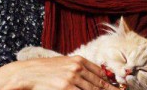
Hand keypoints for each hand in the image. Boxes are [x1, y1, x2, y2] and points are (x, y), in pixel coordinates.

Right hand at [0, 55, 118, 89]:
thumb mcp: (65, 64)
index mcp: (79, 61)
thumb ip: (80, 69)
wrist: (28, 73)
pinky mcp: (65, 88)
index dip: (109, 84)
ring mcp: (72, 79)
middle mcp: (78, 68)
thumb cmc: (47, 70)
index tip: (118, 89)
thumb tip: (97, 76)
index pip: (100, 74)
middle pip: (99, 85)